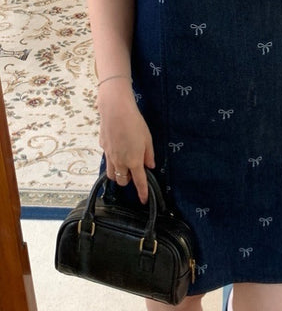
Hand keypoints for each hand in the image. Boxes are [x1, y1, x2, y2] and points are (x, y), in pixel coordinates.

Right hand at [97, 81, 154, 203]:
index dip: (142, 192)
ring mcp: (109, 155)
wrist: (115, 110)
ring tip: (124, 167)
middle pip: (122, 181)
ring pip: (111, 174)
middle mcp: (119, 162)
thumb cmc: (135, 123)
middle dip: (128, 181)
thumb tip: (150, 166)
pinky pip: (107, 159)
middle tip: (134, 173)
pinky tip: (117, 150)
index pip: (139, 182)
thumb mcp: (148, 139)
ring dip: (118, 174)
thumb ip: (149, 155)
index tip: (143, 200)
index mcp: (133, 161)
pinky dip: (112, 160)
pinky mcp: (103, 147)